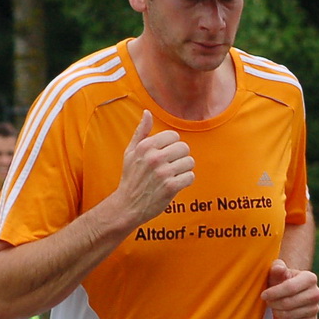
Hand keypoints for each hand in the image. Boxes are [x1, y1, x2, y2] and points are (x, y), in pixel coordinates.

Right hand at [112, 111, 193, 230]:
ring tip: (173, 176)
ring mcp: (163, 172)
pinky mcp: (171, 187)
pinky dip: (186, 181)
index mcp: (145, 146)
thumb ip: (140, 132)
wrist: (127, 205)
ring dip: (184, 170)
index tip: (166, 156)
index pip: (174, 136)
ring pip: (190, 162)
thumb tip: (147, 112)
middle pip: (184, 148)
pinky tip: (175, 185)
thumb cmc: (130, 177)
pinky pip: (190, 177)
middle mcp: (154, 157)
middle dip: (181, 157)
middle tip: (171, 167)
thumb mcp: (130, 152)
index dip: (173, 146)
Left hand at [261, 259, 318, 318]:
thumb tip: (279, 268)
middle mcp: (317, 293)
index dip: (274, 293)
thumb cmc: (281, 281)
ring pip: (289, 315)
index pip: (290, 287)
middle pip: (288, 303)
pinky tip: (283, 314)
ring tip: (276, 307)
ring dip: (277, 312)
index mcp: (310, 278)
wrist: (290, 294)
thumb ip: (277, 268)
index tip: (263, 295)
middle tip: (269, 302)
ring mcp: (316, 309)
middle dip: (274, 303)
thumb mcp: (277, 272)